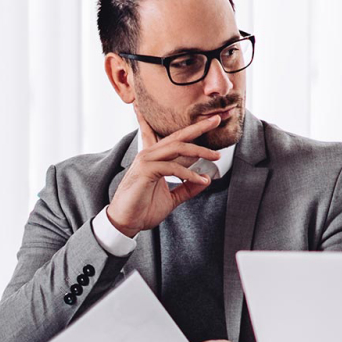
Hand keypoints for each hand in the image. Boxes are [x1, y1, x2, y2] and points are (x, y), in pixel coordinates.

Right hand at [106, 117, 223, 236]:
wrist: (126, 223)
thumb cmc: (143, 209)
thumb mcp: (172, 198)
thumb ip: (188, 188)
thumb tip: (206, 179)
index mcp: (156, 158)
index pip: (173, 139)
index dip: (190, 129)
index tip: (207, 120)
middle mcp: (150, 155)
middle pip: (178, 136)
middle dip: (198, 127)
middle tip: (216, 119)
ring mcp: (146, 160)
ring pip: (177, 147)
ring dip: (199, 150)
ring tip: (216, 156)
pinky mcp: (145, 170)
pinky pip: (172, 168)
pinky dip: (189, 174)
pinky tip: (200, 179)